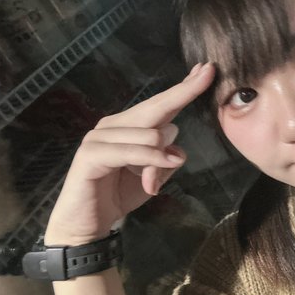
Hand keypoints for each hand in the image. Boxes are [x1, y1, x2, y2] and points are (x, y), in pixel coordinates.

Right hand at [44, 63, 214, 245]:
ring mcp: (99, 137)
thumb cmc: (118, 194)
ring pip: (150, 133)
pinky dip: (150, 159)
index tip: (205, 70)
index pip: (160, 104)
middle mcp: (113, 125)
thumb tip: (177, 150)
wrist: (86, 223)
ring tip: (151, 182)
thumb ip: (166, 160)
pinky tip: (161, 168)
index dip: (183, 88)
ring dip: (160, 159)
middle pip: (156, 107)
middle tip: (207, 73)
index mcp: (129, 126)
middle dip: (183, 92)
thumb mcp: (153, 177)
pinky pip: (132, 151)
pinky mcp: (91, 154)